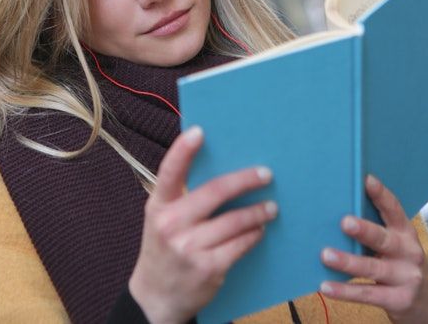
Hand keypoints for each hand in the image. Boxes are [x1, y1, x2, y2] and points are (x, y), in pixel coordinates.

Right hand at [128, 126, 277, 323]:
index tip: (199, 131)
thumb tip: (222, 170)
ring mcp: (190, 247)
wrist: (156, 296)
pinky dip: (254, 234)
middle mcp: (171, 224)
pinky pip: (241, 243)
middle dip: (245, 180)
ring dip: (258, 212)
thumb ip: (181, 197)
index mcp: (158, 206)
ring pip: (235, 220)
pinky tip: (259, 230)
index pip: (169, 172)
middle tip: (266, 174)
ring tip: (271, 207)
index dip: (182, 150)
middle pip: (215, 192)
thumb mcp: (161, 220)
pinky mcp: (209, 268)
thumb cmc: (164, 248)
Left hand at [319, 175, 427, 323]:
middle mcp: (409, 253)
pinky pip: (368, 294)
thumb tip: (337, 211)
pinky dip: (345, 291)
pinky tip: (325, 286)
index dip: (381, 195)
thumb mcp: (396, 245)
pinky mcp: (398, 300)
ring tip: (325, 255)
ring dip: (348, 262)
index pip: (394, 210)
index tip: (367, 180)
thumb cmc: (400, 265)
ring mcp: (405, 277)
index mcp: (406, 233)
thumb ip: (375, 230)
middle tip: (344, 221)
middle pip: (384, 239)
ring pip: (373, 267)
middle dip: (365, 230)